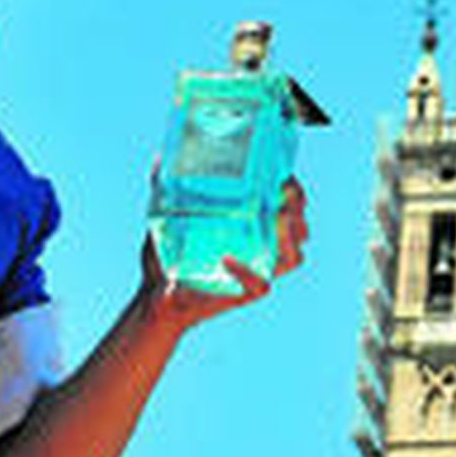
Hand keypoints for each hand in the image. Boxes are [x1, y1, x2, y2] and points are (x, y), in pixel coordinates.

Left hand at [137, 179, 309, 332]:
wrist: (157, 298)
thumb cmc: (166, 257)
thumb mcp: (165, 219)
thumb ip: (164, 190)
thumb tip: (159, 158)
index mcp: (252, 227)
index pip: (289, 207)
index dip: (295, 192)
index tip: (285, 175)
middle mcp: (262, 249)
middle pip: (299, 228)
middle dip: (297, 208)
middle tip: (282, 192)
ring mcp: (258, 272)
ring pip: (293, 257)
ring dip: (290, 236)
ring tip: (277, 217)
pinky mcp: (246, 295)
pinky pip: (260, 283)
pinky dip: (247, 271)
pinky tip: (227, 258)